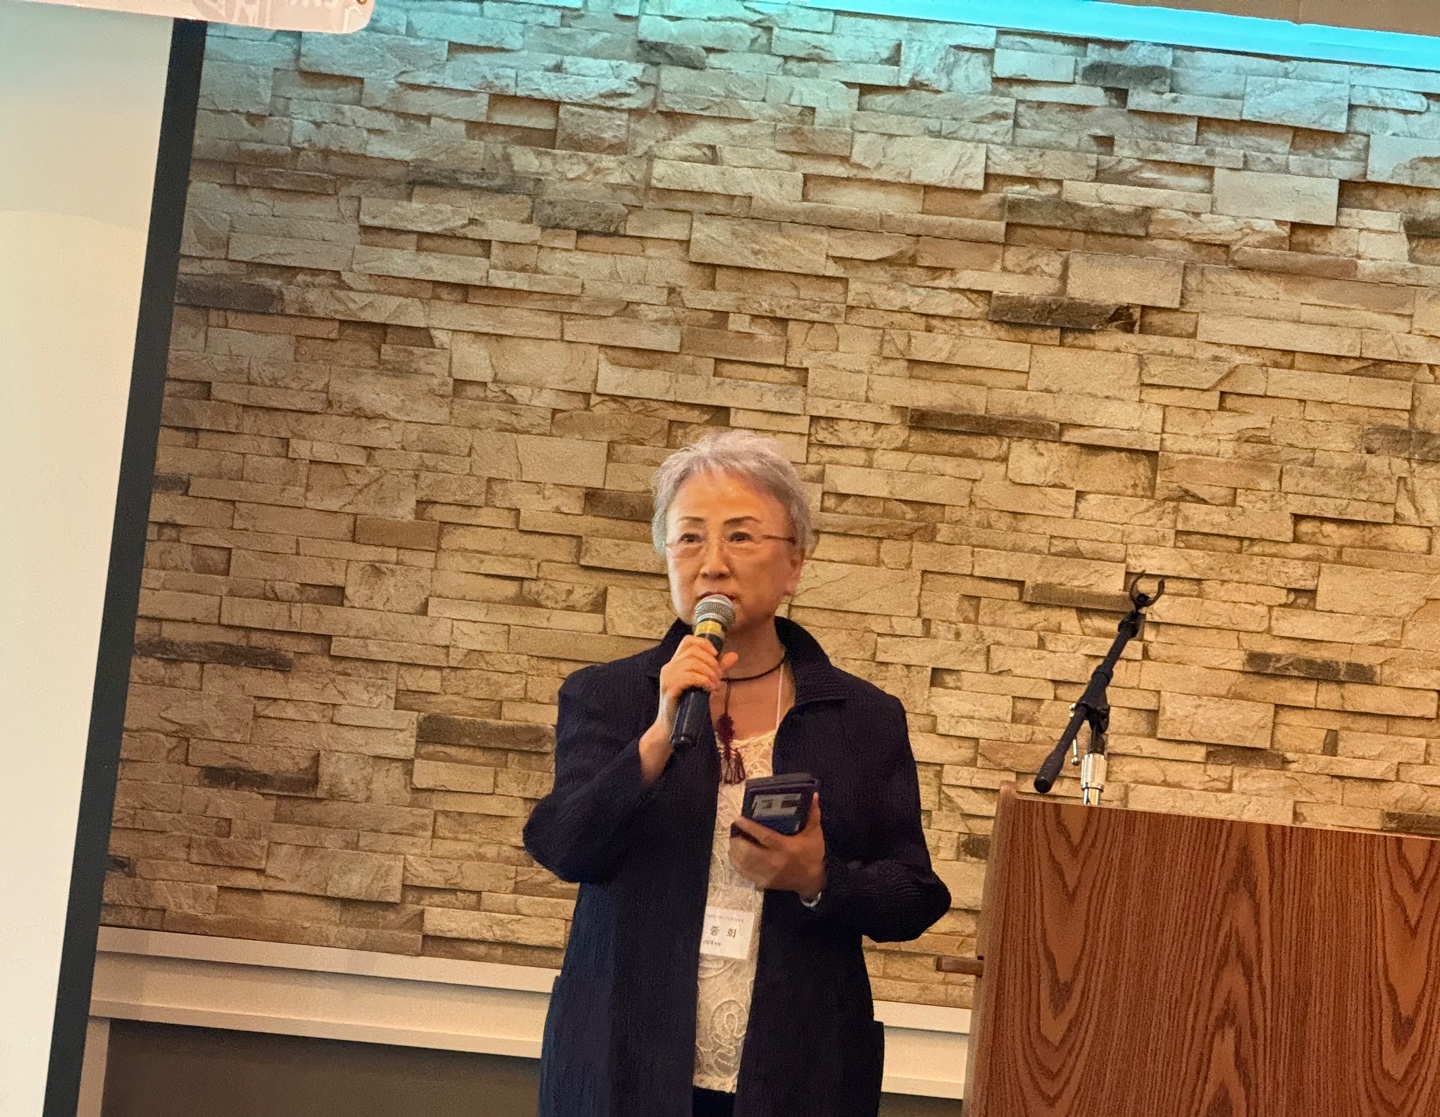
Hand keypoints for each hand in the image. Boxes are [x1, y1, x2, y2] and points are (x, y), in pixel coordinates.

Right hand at [638, 636, 737, 784]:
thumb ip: (718, 669)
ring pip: (692, 663)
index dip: (704, 643)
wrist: (670, 729)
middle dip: (711, 662)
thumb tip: (734, 655)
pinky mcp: (669, 689)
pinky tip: (709, 689)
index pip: (688, 640)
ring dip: (709, 673)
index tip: (716, 656)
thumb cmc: (688, 706)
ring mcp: (668, 677)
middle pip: (694, 651)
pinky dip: (703, 681)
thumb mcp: (705, 684)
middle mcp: (669, 667)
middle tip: (718, 677)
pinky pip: (688, 677)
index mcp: (676, 663)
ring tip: (714, 685)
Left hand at [728, 796, 825, 899]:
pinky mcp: (763, 882)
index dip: (749, 827)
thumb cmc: (812, 854)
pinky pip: (744, 873)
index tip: (738, 819)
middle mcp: (773, 861)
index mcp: (785, 847)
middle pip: (747, 851)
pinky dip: (736, 863)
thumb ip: (812, 814)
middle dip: (737, 840)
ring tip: (734, 841)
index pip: (763, 836)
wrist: (812, 881)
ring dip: (734, 851)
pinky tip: (736, 855)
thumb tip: (813, 795)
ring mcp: (767, 874)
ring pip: (742, 863)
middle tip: (735, 830)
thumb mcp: (814, 833)